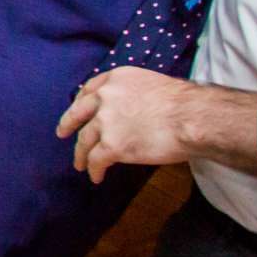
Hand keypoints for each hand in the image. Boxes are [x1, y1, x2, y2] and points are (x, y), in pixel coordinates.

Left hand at [58, 65, 186, 182]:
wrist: (194, 118)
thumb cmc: (186, 104)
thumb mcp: (153, 86)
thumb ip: (134, 95)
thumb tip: (133, 110)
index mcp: (116, 79)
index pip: (89, 90)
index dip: (81, 103)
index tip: (78, 110)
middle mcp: (105, 97)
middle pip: (79, 113)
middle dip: (68, 124)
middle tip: (62, 133)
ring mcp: (105, 121)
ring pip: (85, 140)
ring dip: (81, 154)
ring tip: (81, 164)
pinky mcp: (112, 145)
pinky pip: (96, 160)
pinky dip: (94, 169)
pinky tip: (96, 176)